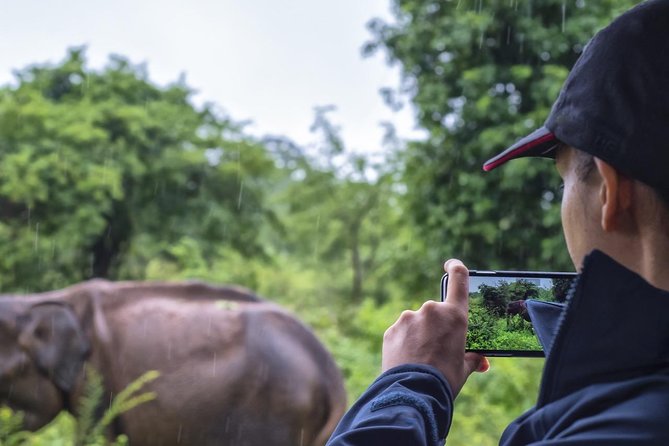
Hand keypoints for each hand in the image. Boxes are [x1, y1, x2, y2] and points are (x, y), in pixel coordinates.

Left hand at [381, 259, 488, 396]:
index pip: (459, 279)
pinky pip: (402, 332)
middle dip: (437, 328)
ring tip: (421, 360)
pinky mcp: (392, 329)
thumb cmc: (444, 380)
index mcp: (454, 315)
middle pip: (436, 312)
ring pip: (417, 323)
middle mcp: (431, 310)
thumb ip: (472, 358)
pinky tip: (407, 360)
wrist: (413, 393)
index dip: (456, 267)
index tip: (451, 264)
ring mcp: (409, 318)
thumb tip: (481, 361)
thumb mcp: (464, 368)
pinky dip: (405, 342)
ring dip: (420, 335)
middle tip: (437, 351)